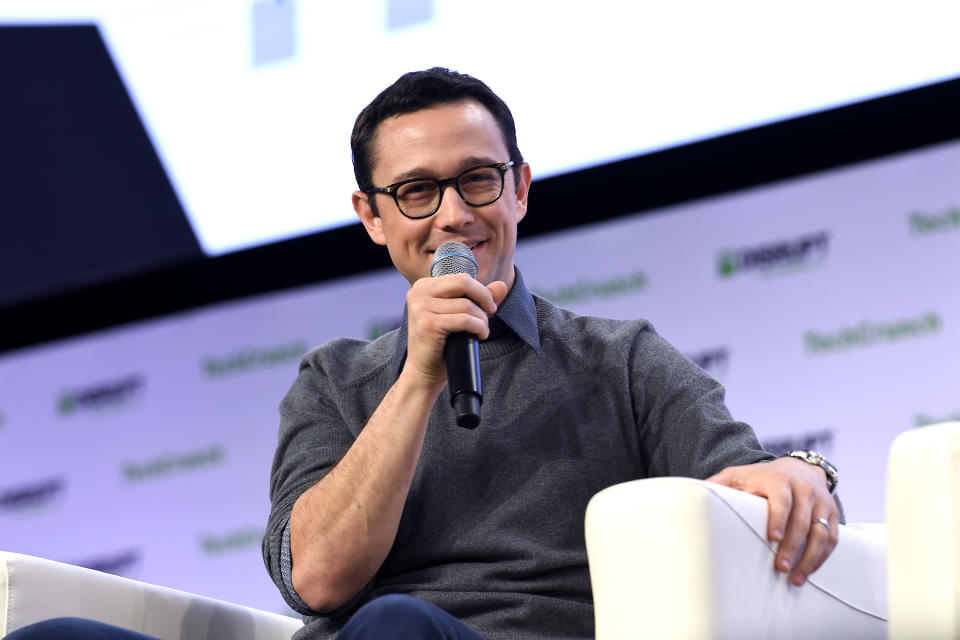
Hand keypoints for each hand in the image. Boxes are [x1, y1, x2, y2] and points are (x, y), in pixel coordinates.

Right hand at [403, 274, 507, 387]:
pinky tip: (479, 336)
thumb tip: (501, 284)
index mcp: (423, 286)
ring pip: (466, 304)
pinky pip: (464, 320)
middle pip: (463, 282)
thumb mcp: (460, 315)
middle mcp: (418, 293)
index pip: (461, 278)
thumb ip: (478, 298)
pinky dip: (478, 328)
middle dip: (484, 298)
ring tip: (482, 331)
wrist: (424, 372)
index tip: (488, 307)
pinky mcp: (427, 324)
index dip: (480, 291)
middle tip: (491, 313)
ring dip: (481, 319)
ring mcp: (420, 308)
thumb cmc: (442, 344)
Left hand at [707, 457, 839, 585]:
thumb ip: (719, 484)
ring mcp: (821, 502)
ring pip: (821, 533)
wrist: (798, 467)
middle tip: (780, 568)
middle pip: (802, 521)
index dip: (778, 518)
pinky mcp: (832, 514)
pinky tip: (809, 571)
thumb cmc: (761, 477)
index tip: (772, 538)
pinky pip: (832, 539)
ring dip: (809, 558)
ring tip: (795, 578)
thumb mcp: (738, 475)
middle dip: (792, 546)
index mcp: (780, 480)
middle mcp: (805, 490)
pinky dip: (821, 557)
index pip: (782, 499)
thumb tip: (695, 495)